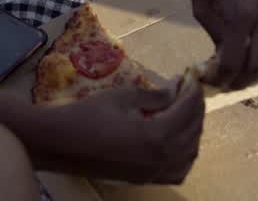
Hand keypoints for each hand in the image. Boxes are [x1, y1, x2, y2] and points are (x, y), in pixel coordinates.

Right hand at [42, 81, 204, 183]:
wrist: (61, 143)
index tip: (191, 77)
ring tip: (184, 112)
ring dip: (193, 132)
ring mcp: (154, 173)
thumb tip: (175, 88)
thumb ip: (155, 95)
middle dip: (196, 109)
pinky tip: (178, 142)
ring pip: (190, 154)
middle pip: (193, 132)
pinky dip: (185, 157)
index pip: (188, 111)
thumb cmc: (89, 114)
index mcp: (157, 136)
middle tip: (188, 90)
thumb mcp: (123, 97)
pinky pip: (177, 172)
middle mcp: (161, 159)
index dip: (192, 91)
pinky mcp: (144, 180)